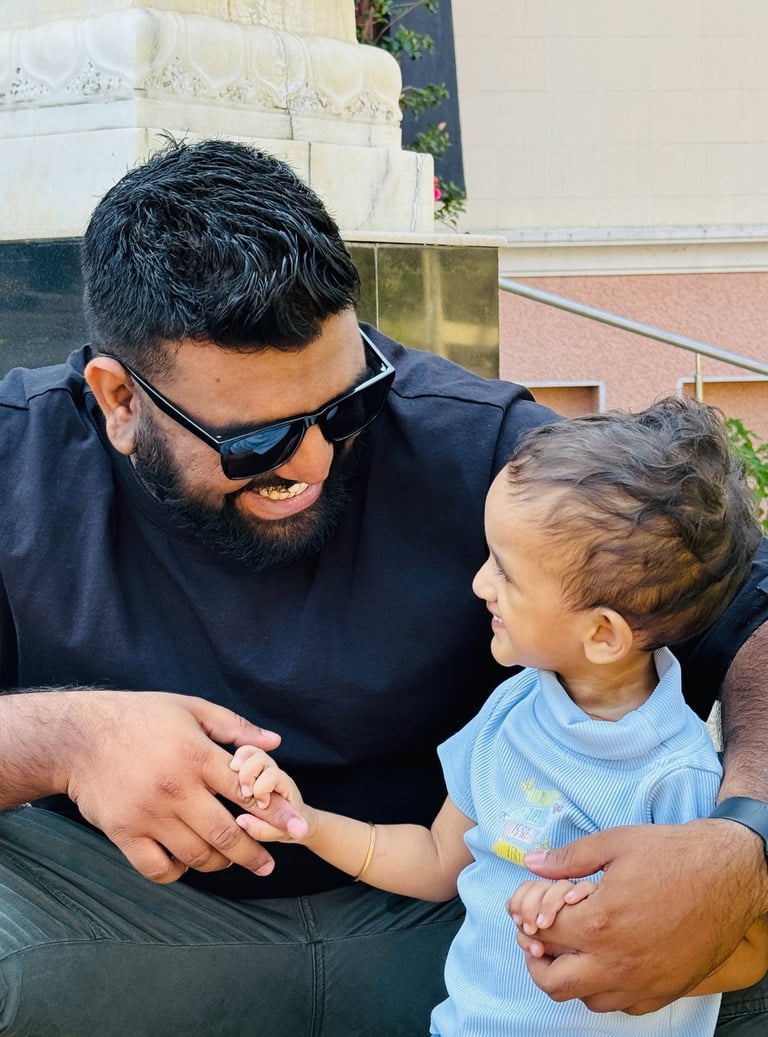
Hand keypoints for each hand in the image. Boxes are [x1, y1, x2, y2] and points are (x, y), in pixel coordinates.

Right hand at [62, 691, 304, 882]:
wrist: (79, 736)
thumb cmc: (141, 717)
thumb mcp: (191, 709)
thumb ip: (235, 727)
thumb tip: (275, 743)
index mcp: (196, 754)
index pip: (247, 790)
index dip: (277, 811)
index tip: (298, 827)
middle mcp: (176, 788)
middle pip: (226, 834)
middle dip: (255, 853)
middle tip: (269, 864)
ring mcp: (149, 814)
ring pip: (197, 856)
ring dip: (220, 864)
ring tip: (230, 861)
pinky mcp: (124, 833)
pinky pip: (159, 868)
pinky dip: (179, 873)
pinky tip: (187, 863)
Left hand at [515, 820, 767, 1013]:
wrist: (730, 875)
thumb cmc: (673, 855)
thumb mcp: (614, 843)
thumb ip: (568, 858)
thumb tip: (532, 862)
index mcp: (600, 923)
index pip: (542, 932)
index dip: (527, 915)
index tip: (528, 906)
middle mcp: (618, 963)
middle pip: (553, 981)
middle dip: (536, 958)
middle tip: (539, 937)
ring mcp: (643, 983)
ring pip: (587, 1000)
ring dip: (570, 977)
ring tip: (573, 947)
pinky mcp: (665, 991)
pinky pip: (623, 1006)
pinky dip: (606, 990)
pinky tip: (608, 961)